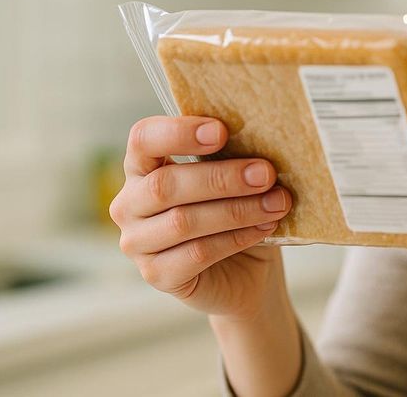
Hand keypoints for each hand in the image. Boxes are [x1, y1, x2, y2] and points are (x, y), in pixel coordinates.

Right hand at [110, 115, 292, 320]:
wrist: (247, 272)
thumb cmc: (237, 212)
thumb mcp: (235, 179)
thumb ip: (233, 156)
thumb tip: (261, 133)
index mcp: (142, 166)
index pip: (143, 139)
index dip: (178, 132)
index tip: (221, 131)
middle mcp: (129, 204)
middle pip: (164, 185)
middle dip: (221, 178)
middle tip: (266, 173)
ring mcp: (137, 243)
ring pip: (183, 221)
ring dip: (237, 209)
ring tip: (276, 202)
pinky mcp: (157, 275)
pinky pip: (197, 253)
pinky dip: (236, 238)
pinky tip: (265, 227)